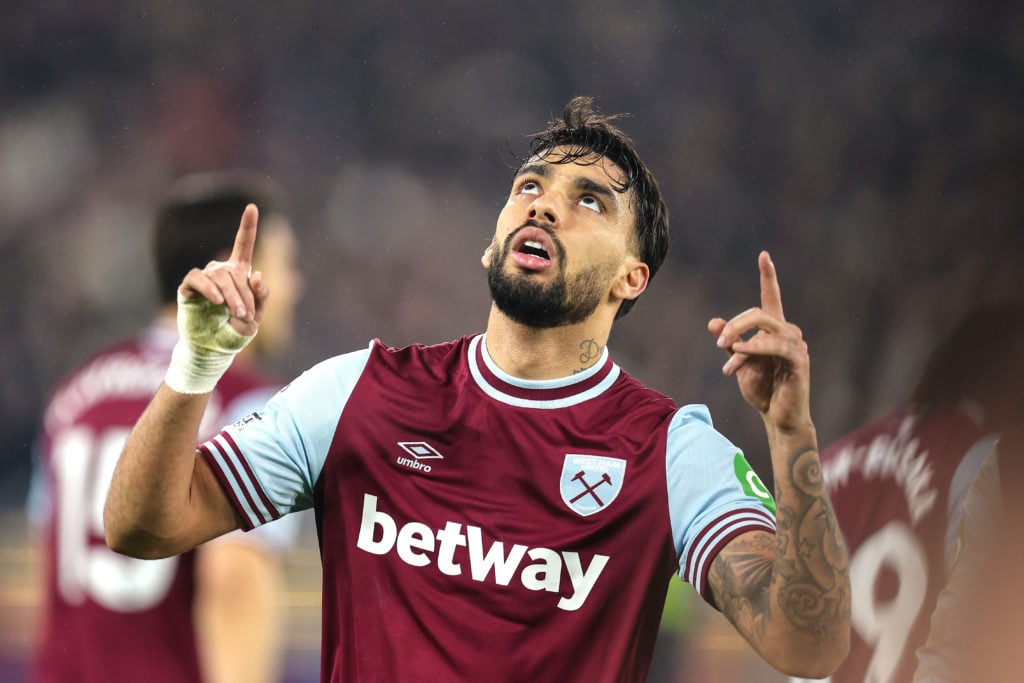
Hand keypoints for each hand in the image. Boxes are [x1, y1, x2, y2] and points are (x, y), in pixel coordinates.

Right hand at [178, 204, 268, 339]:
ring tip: (236, 314)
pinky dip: (209, 289)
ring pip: (219, 277)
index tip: (252, 206)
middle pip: (234, 272)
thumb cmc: (235, 331)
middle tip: (246, 315)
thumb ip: (260, 297)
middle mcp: (221, 271)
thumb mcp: (255, 317)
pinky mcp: (188, 288)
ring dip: (231, 296)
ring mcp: (204, 278)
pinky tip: (217, 301)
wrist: (212, 348)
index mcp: (239, 273)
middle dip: (243, 294)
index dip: (247, 226)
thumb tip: (255, 273)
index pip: (243, 245)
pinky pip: (197, 279)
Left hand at [707, 251, 810, 433]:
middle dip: (735, 325)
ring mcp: (796, 345)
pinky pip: (775, 346)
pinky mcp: (799, 360)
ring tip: (727, 359)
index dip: (768, 276)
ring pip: (764, 328)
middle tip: (719, 343)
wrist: (778, 417)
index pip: (771, 297)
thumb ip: (730, 342)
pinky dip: (755, 348)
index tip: (764, 255)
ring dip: (739, 341)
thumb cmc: (762, 389)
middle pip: (758, 313)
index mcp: (774, 330)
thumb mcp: (739, 362)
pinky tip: (738, 354)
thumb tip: (713, 323)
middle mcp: (787, 332)